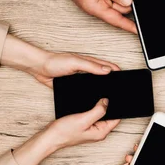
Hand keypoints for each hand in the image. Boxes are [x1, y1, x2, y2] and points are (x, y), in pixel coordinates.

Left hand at [1, 35, 120, 87]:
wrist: (39, 68)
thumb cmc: (55, 62)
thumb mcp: (75, 62)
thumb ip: (91, 66)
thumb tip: (108, 71)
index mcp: (90, 62)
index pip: (108, 67)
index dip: (118, 72)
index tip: (126, 80)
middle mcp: (87, 70)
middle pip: (104, 77)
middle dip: (113, 82)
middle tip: (121, 92)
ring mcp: (81, 79)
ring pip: (96, 85)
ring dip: (102, 90)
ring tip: (110, 99)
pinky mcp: (74, 86)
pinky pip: (85, 91)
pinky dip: (91, 95)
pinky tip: (93, 102)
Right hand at [46, 98, 119, 151]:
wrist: (51, 136)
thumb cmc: (65, 131)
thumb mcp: (84, 119)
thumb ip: (98, 111)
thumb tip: (107, 101)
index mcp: (101, 132)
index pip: (116, 118)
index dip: (117, 107)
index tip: (116, 97)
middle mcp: (98, 131)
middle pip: (109, 116)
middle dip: (107, 106)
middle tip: (103, 95)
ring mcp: (92, 129)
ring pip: (100, 114)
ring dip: (98, 107)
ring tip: (94, 99)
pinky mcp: (85, 126)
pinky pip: (92, 115)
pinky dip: (91, 109)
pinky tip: (87, 105)